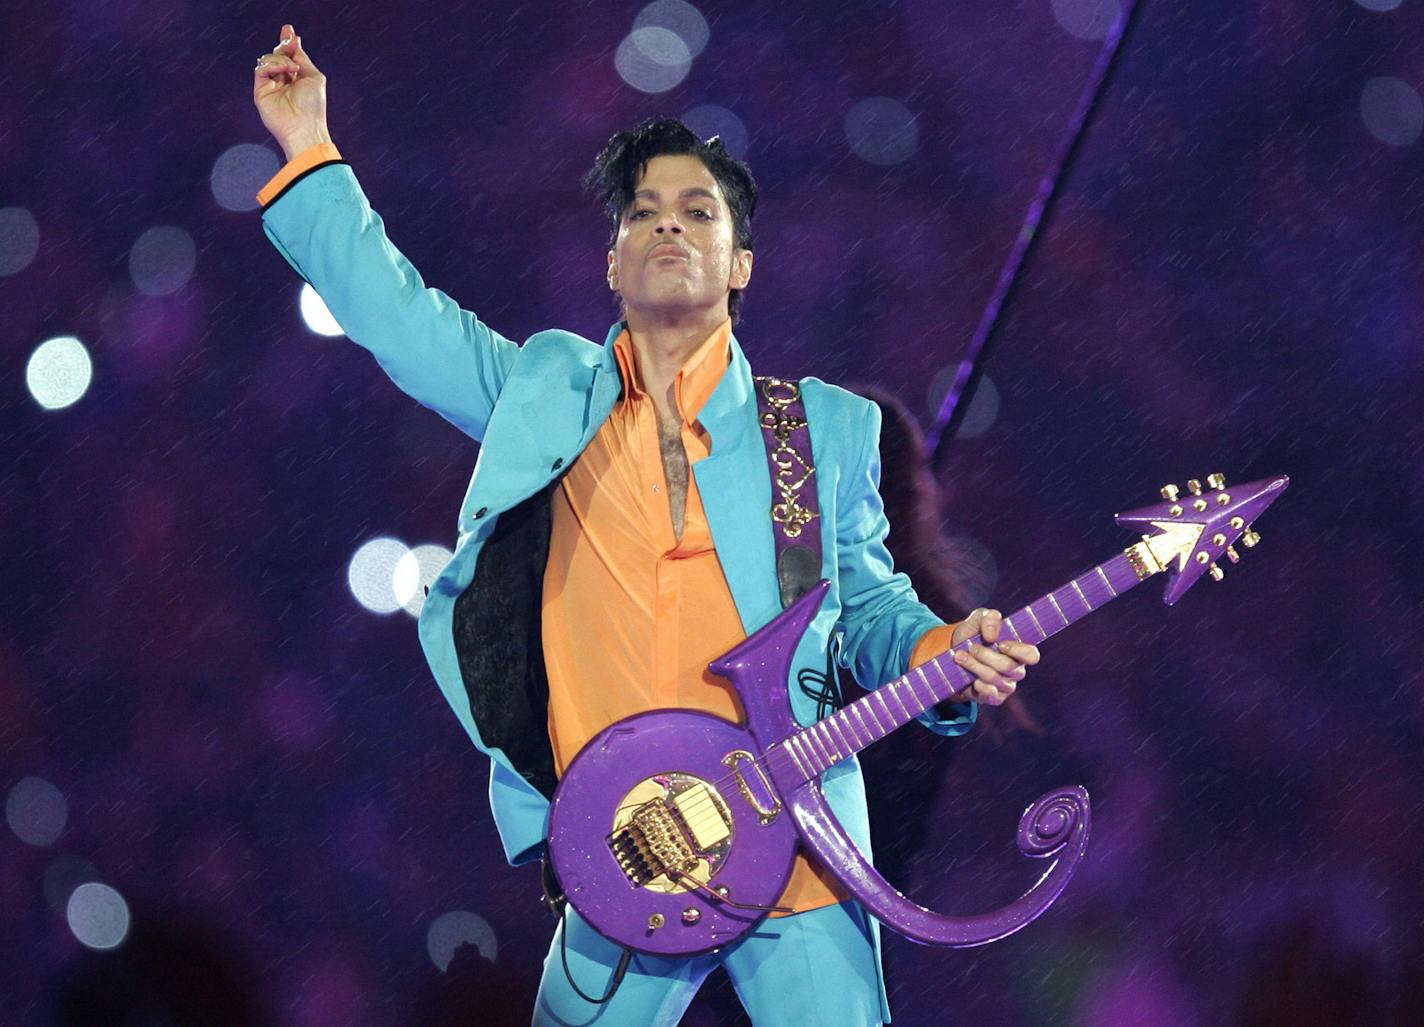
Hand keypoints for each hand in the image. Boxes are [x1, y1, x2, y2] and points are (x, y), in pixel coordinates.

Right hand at [253, 24, 331, 160]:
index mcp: (297, 78)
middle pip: (277, 55)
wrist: (304, 127)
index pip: (290, 56)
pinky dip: (273, 65)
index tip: (289, 30)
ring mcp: (271, 86)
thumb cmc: (313, 105)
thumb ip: (302, 59)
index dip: (288, 43)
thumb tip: (295, 42)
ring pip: (268, 59)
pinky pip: (261, 69)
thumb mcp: (313, 76)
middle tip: (288, 40)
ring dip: (281, 58)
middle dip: (283, 45)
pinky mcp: (261, 91)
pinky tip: (285, 70)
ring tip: (292, 68)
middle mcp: (283, 81)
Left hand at [947, 608, 1038, 705]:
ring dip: (974, 667)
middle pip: (1008, 667)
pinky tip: (969, 678)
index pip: (1031, 655)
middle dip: (986, 656)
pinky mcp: (994, 698)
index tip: (1001, 644)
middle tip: (971, 648)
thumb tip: (992, 634)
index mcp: (1018, 651)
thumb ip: (988, 618)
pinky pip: (990, 695)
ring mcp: (1006, 686)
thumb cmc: (973, 634)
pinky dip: (978, 686)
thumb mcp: (977, 619)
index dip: (1019, 651)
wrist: (953, 654)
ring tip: (960, 657)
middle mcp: (1016, 670)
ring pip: (994, 679)